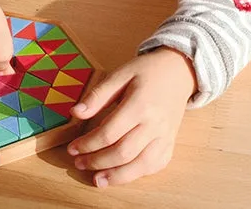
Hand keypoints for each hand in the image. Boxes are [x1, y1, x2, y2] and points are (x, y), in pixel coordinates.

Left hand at [67, 47, 197, 186]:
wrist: (178, 72)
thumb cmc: (146, 72)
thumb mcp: (119, 74)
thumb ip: (98, 95)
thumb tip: (75, 112)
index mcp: (140, 105)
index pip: (110, 133)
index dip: (88, 144)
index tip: (72, 148)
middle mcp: (155, 125)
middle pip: (123, 152)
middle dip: (97, 161)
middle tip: (78, 162)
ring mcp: (165, 137)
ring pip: (141, 165)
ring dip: (117, 176)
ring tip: (97, 179)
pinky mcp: (171, 144)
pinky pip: (155, 166)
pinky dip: (136, 174)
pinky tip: (120, 174)